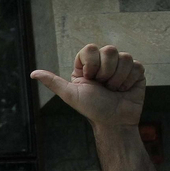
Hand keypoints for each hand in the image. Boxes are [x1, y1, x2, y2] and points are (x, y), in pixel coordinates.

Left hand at [30, 44, 144, 127]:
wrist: (114, 122)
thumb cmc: (92, 109)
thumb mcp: (70, 95)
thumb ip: (53, 82)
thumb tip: (32, 73)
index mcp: (88, 65)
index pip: (90, 48)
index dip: (92, 64)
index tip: (90, 79)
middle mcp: (104, 63)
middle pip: (110, 50)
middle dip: (105, 72)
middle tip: (103, 86)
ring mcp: (121, 66)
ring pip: (124, 57)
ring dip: (118, 78)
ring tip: (114, 90)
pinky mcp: (136, 71)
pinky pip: (136, 65)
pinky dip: (129, 81)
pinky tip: (125, 90)